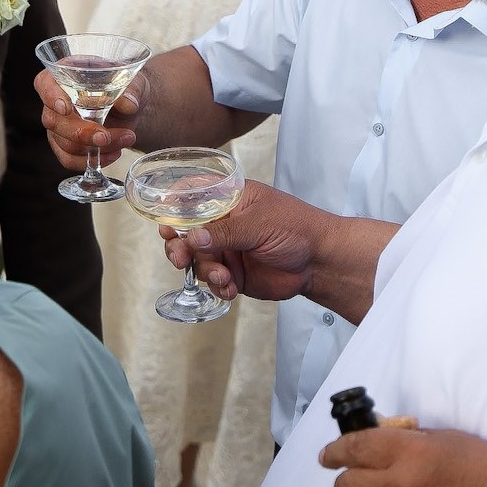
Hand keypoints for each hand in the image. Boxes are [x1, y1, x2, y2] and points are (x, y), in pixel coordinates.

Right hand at [37, 67, 141, 171]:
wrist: (131, 108)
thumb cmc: (126, 87)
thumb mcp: (134, 82)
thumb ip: (132, 89)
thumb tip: (129, 104)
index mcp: (65, 75)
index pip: (45, 83)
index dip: (51, 96)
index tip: (66, 108)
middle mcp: (55, 101)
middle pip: (53, 121)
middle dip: (81, 132)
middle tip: (106, 136)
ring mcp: (58, 126)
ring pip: (65, 144)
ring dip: (96, 147)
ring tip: (125, 139)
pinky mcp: (64, 146)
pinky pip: (69, 160)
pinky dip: (92, 161)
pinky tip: (114, 153)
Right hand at [160, 179, 320, 301]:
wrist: (321, 262)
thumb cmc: (298, 229)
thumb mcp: (259, 223)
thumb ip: (225, 232)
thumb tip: (193, 237)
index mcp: (229, 200)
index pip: (193, 199)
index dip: (174, 209)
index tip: (165, 223)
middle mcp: (224, 225)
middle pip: (187, 234)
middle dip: (179, 246)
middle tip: (179, 257)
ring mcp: (228, 250)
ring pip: (198, 261)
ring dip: (204, 270)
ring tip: (223, 276)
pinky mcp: (234, 274)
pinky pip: (214, 282)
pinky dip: (218, 287)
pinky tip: (230, 287)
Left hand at [320, 423, 486, 486]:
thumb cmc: (484, 473)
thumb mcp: (447, 439)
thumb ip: (408, 438)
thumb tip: (378, 434)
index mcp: (407, 453)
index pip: (354, 448)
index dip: (335, 452)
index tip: (328, 457)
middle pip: (345, 485)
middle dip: (346, 481)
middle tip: (355, 483)